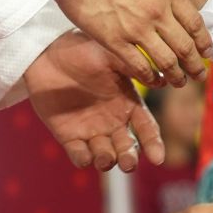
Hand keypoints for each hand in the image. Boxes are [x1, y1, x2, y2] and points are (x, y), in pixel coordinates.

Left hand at [24, 30, 163, 171]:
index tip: (158, 158)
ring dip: (107, 160)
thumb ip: (134, 68)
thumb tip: (164, 80)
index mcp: (128, 102)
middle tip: (128, 162)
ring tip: (105, 158)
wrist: (47, 52)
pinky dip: (82, 159)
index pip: (146, 127)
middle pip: (127, 147)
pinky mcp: (69, 136)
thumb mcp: (111, 56)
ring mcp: (91, 130)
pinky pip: (79, 154)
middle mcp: (113, 121)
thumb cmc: (84, 50)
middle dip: (129, 157)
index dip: (153, 143)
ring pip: (105, 155)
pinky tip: (84, 155)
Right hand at [56, 0, 211, 86]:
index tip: (207, 51)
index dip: (203, 40)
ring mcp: (136, 28)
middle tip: (199, 74)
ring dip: (176, 75)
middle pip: (184, 45)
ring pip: (165, 60)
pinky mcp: (114, 40)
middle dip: (195, 64)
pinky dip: (149, 77)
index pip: (194, 21)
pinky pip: (138, 65)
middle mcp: (156, 11)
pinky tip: (153, 80)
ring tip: (180, 82)